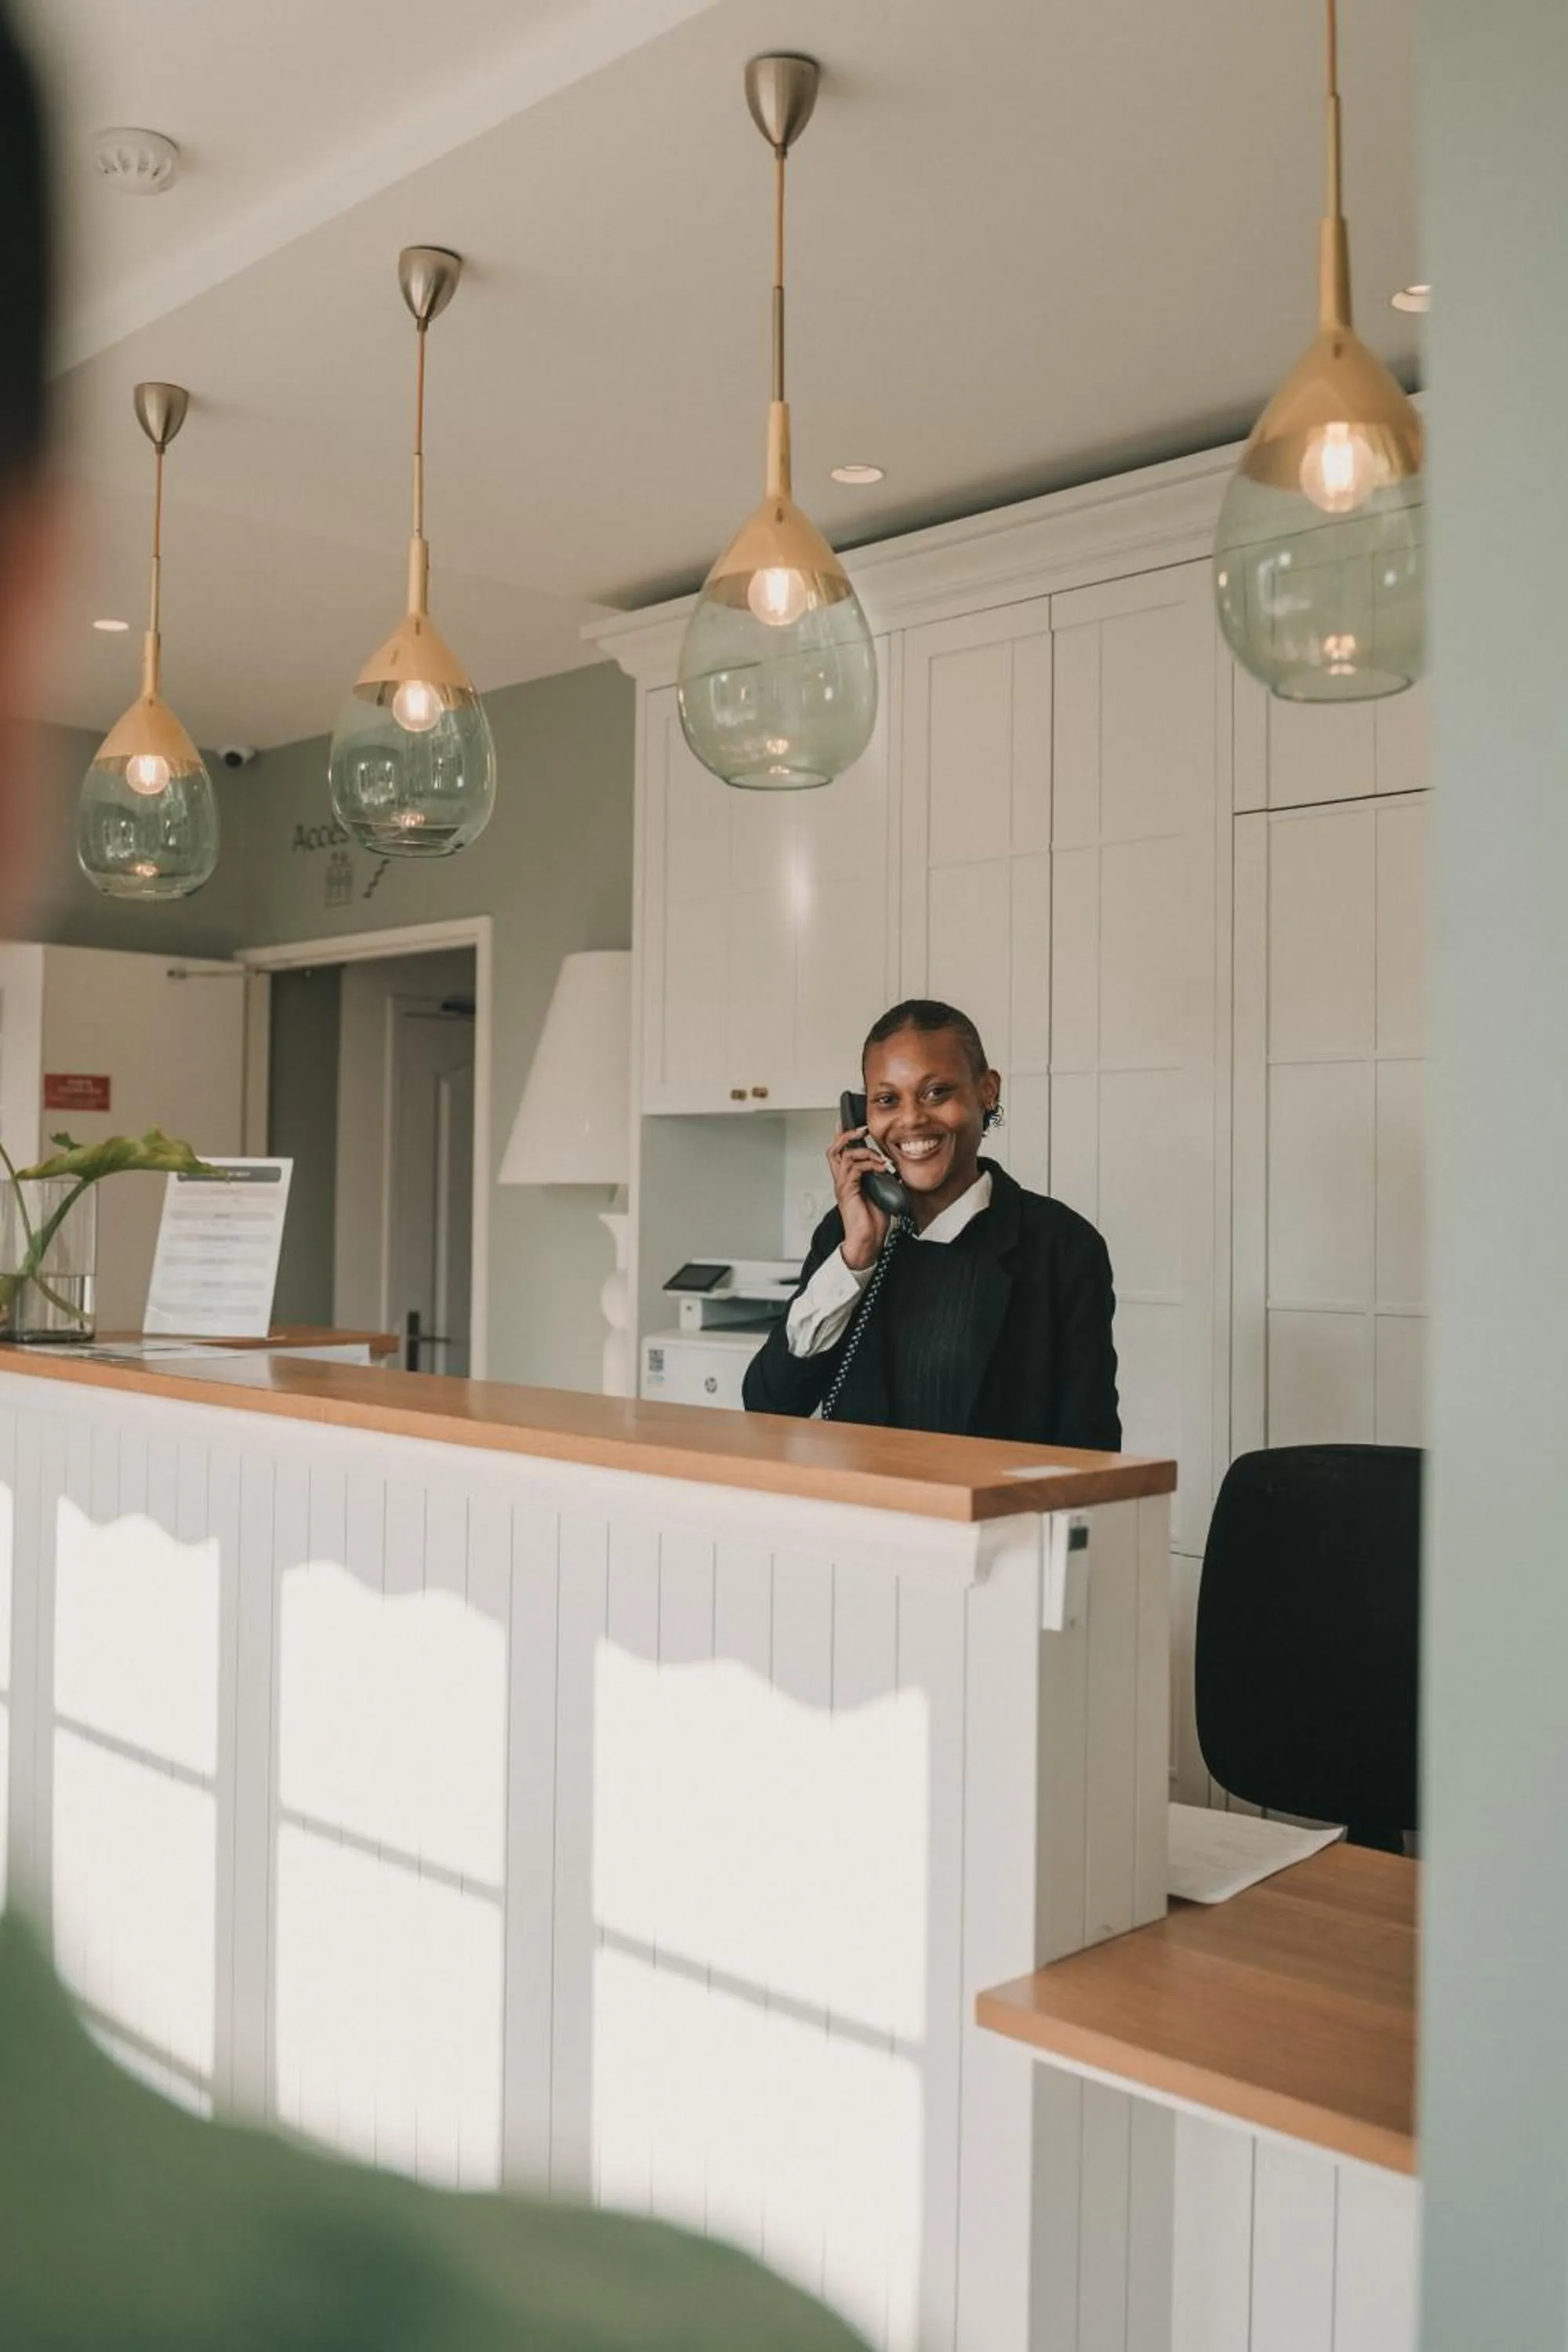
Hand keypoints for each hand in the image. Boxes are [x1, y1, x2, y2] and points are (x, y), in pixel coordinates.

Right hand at [828, 1122, 891, 1270]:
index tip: (857, 1126)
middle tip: (863, 1130)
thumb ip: (881, 1178)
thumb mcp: (881, 1192)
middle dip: (847, 1135)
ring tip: (881, 1159)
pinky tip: (881, 1168)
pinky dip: (869, 1164)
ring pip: (845, 1156)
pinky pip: (854, 1169)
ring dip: (866, 1152)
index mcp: (848, 1180)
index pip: (840, 1153)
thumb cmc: (872, 1221)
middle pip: (834, 1149)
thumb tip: (893, 1166)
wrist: (867, 1240)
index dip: (844, 1136)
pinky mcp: (848, 1191)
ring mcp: (843, 1185)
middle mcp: (842, 1181)